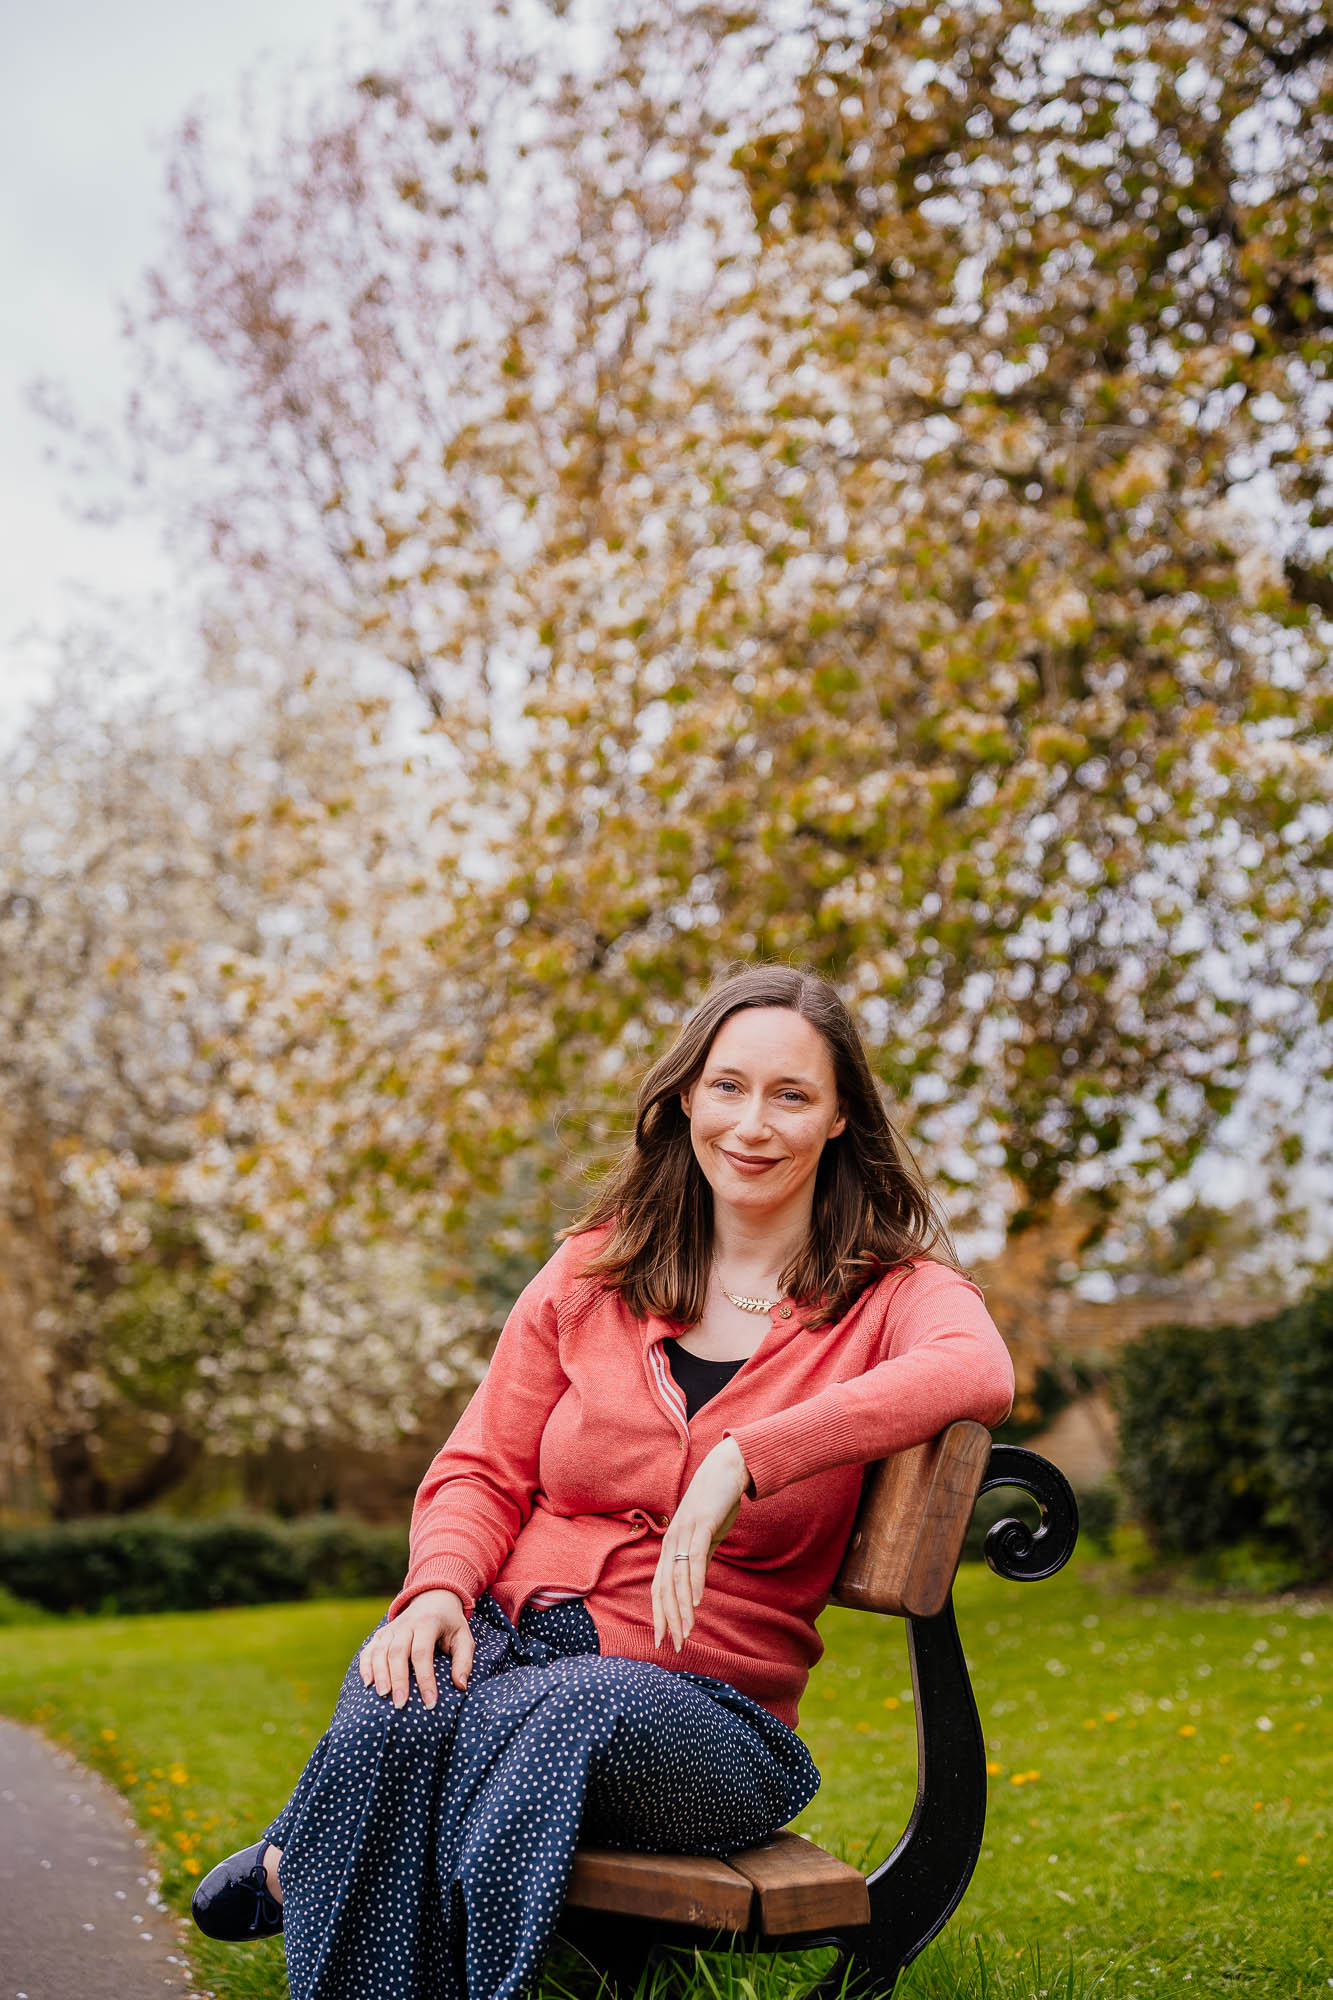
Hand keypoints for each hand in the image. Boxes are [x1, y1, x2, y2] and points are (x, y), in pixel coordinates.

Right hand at [357, 1587, 472, 1708]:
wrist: (433, 1599)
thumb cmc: (450, 1625)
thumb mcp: (464, 1637)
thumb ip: (464, 1661)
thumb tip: (461, 1686)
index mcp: (428, 1623)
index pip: (422, 1652)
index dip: (425, 1678)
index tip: (430, 1702)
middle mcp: (406, 1624)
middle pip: (397, 1652)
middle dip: (398, 1679)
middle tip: (400, 1705)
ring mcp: (391, 1628)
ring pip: (380, 1650)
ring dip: (380, 1674)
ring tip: (383, 1696)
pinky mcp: (381, 1634)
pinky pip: (369, 1650)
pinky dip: (366, 1666)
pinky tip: (368, 1684)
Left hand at [651, 1437, 751, 1652]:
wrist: (726, 1470)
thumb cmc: (716, 1505)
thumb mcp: (705, 1538)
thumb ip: (698, 1560)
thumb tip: (696, 1585)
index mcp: (670, 1547)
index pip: (659, 1588)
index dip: (659, 1615)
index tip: (662, 1640)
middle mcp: (671, 1541)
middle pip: (664, 1588)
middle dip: (668, 1619)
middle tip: (675, 1646)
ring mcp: (684, 1533)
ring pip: (678, 1578)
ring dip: (682, 1608)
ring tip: (686, 1632)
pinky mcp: (700, 1525)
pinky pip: (695, 1559)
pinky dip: (695, 1582)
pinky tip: (698, 1601)